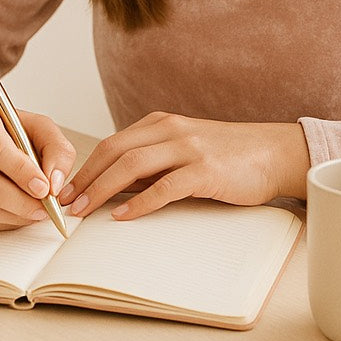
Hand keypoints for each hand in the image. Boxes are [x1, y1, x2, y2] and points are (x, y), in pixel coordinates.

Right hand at [0, 98, 75, 230]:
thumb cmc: (10, 132)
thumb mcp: (40, 127)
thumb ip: (56, 149)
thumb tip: (54, 183)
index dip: (21, 171)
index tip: (44, 187)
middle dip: (21, 201)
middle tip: (45, 207)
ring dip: (14, 215)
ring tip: (35, 211)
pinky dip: (2, 222)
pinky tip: (17, 213)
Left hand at [58, 112, 308, 220]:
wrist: (275, 153)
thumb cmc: (230, 156)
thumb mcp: (185, 149)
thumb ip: (153, 162)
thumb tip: (114, 186)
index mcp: (162, 123)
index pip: (111, 143)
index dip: (84, 167)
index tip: (65, 190)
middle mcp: (171, 130)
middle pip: (114, 151)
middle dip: (84, 178)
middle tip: (64, 204)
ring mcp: (188, 148)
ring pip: (131, 166)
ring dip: (101, 189)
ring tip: (84, 211)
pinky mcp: (205, 170)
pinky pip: (163, 187)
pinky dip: (139, 203)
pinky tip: (122, 216)